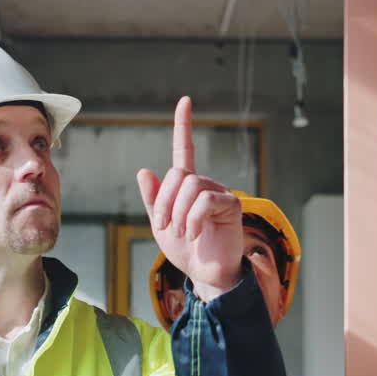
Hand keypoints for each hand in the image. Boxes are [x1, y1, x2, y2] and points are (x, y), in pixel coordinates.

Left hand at [136, 96, 243, 300]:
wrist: (206, 274)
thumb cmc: (186, 250)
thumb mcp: (161, 225)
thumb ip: (154, 200)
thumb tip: (145, 171)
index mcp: (187, 186)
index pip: (186, 150)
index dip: (184, 125)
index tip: (185, 101)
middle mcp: (205, 184)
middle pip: (179, 174)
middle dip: (165, 202)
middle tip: (166, 226)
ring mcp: (220, 193)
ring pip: (191, 187)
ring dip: (179, 213)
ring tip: (183, 232)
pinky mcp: (232, 205)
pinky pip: (205, 201)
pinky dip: (194, 219)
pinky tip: (196, 233)